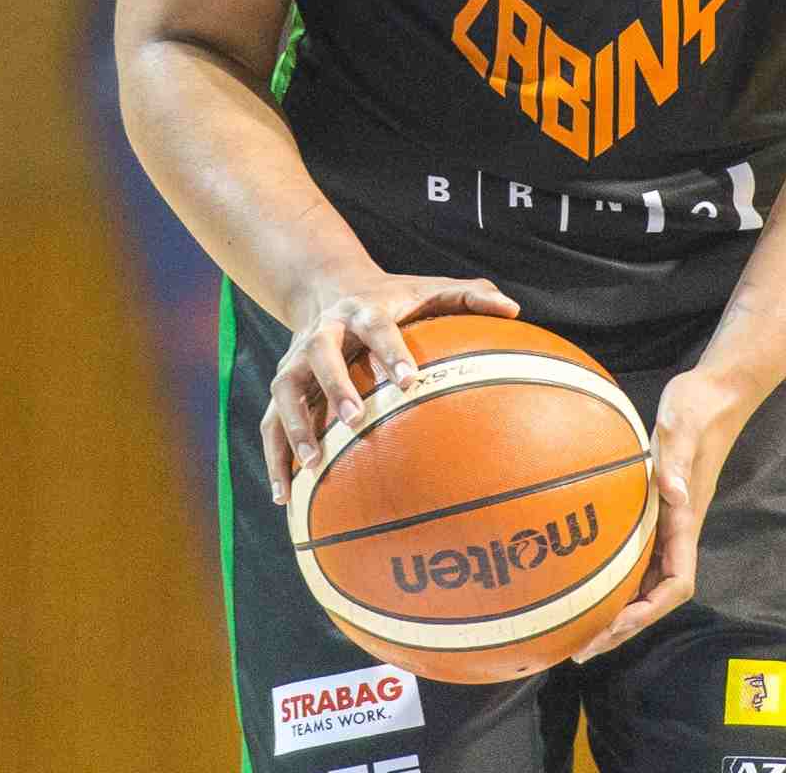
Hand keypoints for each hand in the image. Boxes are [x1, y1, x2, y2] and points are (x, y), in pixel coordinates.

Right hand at [260, 271, 518, 501]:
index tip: (408, 379)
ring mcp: (296, 360)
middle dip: (336, 385)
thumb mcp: (430, 289)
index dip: (390, 350)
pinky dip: (275, 459)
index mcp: (364, 309)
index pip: (377, 327)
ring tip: (311, 465)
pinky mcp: (283, 385)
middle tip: (355, 418)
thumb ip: (471, 297)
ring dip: (296, 425)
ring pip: (287, 390)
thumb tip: (514, 311)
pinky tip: (284, 499)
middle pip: (322, 354)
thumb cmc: (395, 298)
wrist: (330, 287)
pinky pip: (270, 423)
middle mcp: (324, 332)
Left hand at [571, 365, 750, 663]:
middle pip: (654, 595)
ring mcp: (669, 519)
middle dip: (622, 626)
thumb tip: (672, 493)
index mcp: (686, 518)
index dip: (646, 613)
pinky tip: (584, 574)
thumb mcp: (684, 425)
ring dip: (615, 606)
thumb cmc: (698, 406)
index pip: (675, 584)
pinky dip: (612, 572)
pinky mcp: (657, 505)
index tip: (613, 628)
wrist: (716, 390)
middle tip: (579, 648)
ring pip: (645, 578)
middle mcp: (678, 527)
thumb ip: (677, 458)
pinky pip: (635, 551)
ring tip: (575, 627)